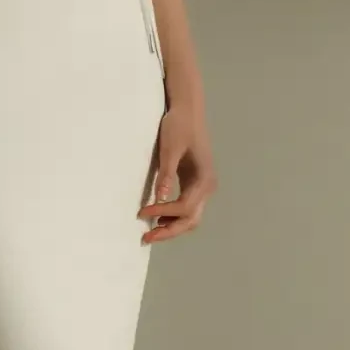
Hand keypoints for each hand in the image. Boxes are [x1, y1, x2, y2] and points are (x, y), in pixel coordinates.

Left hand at [139, 100, 215, 243]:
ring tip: (150, 232)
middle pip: (191, 219)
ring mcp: (204, 186)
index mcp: (204, 179)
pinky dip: (174, 216)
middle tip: (146, 239)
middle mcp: (208, 187)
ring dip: (172, 226)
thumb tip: (159, 199)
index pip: (184, 207)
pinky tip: (158, 217)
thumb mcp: (170, 149)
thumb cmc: (179, 126)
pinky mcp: (197, 183)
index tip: (142, 213)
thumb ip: (166, 175)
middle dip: (169, 231)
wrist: (188, 110)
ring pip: (191, 216)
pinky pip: (188, 207)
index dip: (162, 213)